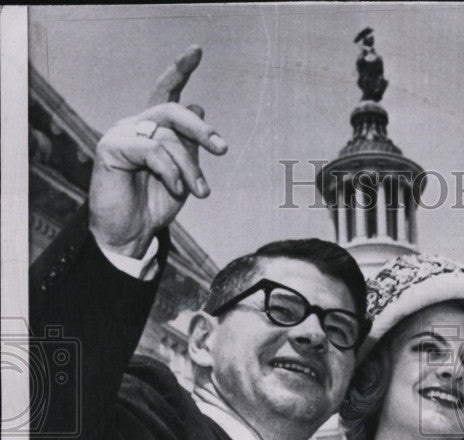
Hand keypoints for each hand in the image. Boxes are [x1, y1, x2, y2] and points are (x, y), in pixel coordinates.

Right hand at [89, 45, 227, 256]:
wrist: (131, 235)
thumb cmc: (154, 205)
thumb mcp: (184, 175)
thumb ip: (189, 146)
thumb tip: (197, 106)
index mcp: (154, 129)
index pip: (167, 92)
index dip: (180, 70)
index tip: (197, 50)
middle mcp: (136, 125)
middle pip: (173, 111)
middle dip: (201, 129)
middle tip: (222, 150)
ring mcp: (122, 133)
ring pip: (168, 136)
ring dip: (190, 167)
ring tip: (201, 192)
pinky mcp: (111, 147)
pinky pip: (152, 149)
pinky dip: (171, 171)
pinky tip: (177, 190)